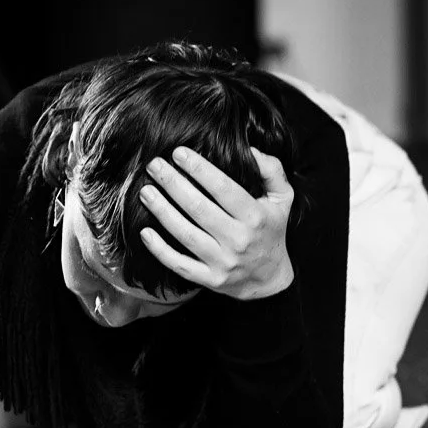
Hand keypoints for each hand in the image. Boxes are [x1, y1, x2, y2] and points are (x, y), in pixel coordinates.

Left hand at [139, 146, 294, 300]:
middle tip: (154, 165)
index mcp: (255, 216)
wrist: (269, 278)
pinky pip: (180, 265)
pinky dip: (160, 250)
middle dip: (173, 184)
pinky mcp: (210, 279)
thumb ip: (271, 170)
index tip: (178, 153)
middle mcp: (239, 240)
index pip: (223, 188)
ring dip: (162, 211)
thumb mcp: (282, 198)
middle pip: (199, 208)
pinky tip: (145, 232)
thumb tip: (250, 149)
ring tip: (146, 191)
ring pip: (186, 234)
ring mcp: (223, 262)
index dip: (199, 169)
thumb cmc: (271, 229)